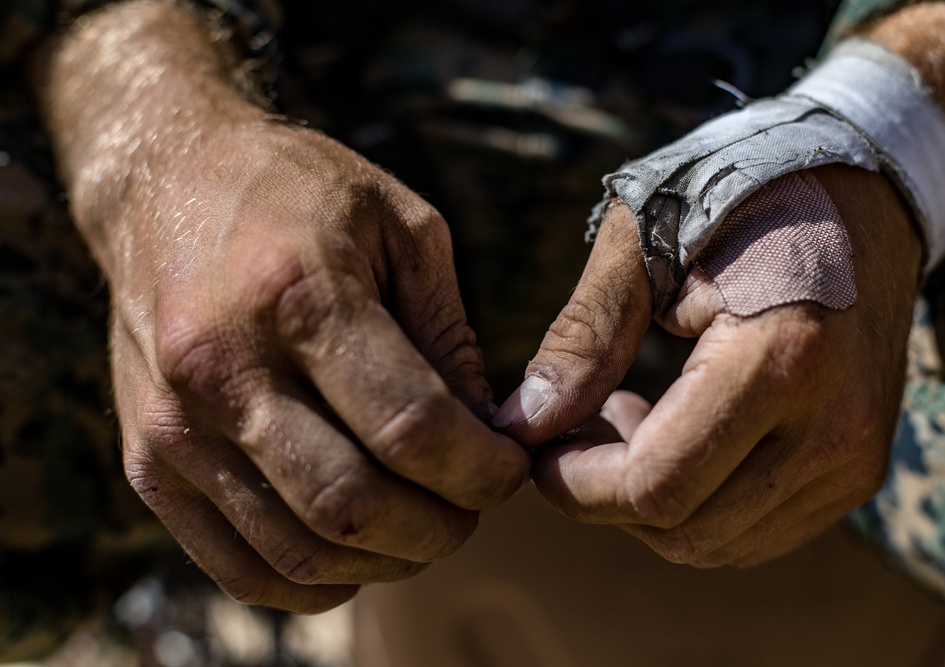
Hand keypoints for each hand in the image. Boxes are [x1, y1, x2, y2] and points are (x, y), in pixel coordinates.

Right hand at [44, 3, 529, 612]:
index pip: (411, 428)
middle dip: (441, 528)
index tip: (509, 470)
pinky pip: (239, 568)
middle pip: (355, 506)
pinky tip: (357, 552)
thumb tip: (486, 437)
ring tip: (422, 526)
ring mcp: (175, 426)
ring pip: (301, 552)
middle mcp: (223, 367)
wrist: (161, 185)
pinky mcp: (147, 463)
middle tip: (473, 506)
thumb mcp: (403, 226)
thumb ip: (449, 336)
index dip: (481, 471)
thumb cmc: (298, 194)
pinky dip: (314, 582)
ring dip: (385, 561)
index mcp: (298, 294)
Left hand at [496, 165, 920, 565]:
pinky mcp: (858, 470)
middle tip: (574, 431)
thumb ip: (585, 335)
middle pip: (683, 530)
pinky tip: (680, 433)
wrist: (861, 192)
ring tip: (629, 418)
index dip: (575, 486)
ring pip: (718, 544)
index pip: (655, 485)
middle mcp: (832, 426)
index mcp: (778, 357)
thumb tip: (522, 425)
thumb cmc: (736, 196)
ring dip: (651, 503)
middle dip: (604, 498)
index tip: (537, 449)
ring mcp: (854, 458)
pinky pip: (757, 532)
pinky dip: (700, 504)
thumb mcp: (644, 240)